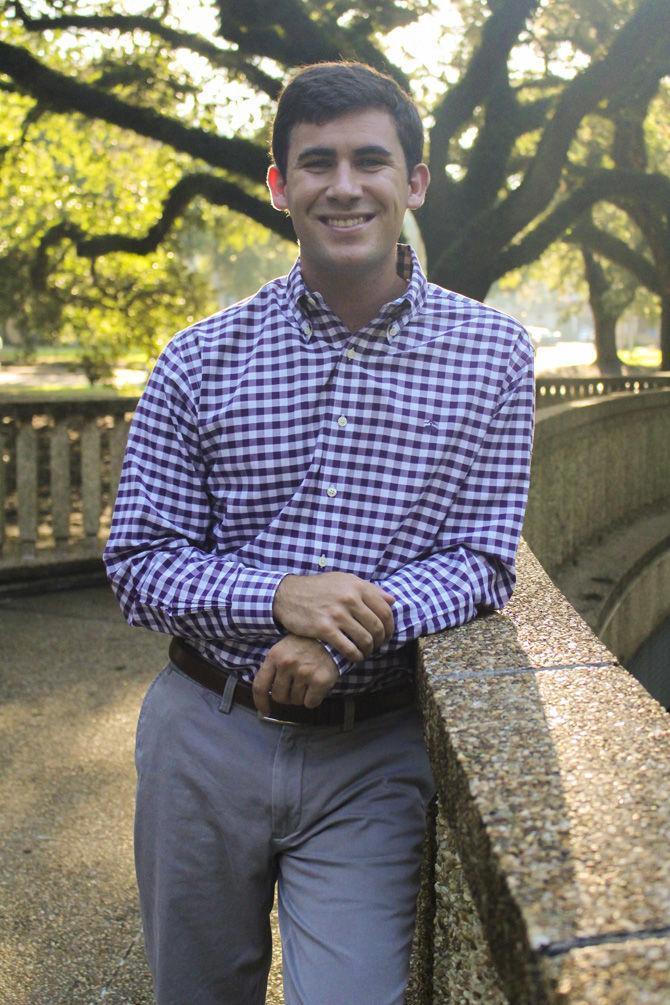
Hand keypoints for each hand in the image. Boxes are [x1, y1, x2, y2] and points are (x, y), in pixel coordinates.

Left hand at [252, 635, 338, 714]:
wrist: (332, 639)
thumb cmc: (306, 645)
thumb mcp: (283, 648)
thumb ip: (273, 667)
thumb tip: (266, 692)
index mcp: (274, 656)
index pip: (260, 686)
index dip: (261, 702)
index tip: (265, 711)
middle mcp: (287, 664)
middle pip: (279, 697)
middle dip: (286, 697)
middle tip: (295, 686)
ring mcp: (304, 672)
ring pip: (296, 701)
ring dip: (301, 696)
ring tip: (308, 681)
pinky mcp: (319, 680)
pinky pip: (310, 703)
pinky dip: (313, 699)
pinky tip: (316, 686)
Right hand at [272, 572, 394, 661]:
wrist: (288, 594)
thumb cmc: (319, 588)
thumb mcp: (344, 580)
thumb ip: (370, 589)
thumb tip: (392, 600)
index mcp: (357, 586)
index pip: (385, 610)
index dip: (390, 627)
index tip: (386, 635)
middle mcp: (349, 599)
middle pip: (377, 627)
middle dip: (380, 641)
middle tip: (376, 646)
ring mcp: (337, 614)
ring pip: (365, 639)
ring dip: (368, 650)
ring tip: (364, 652)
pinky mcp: (325, 628)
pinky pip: (348, 648)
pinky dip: (355, 656)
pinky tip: (353, 657)